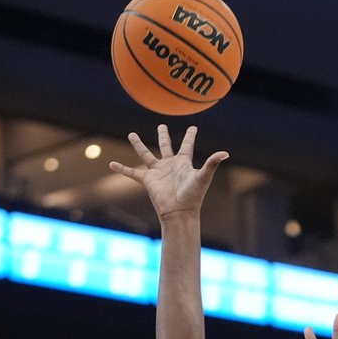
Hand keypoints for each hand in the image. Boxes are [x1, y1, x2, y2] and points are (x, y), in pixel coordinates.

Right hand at [109, 124, 228, 220]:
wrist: (179, 212)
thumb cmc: (193, 196)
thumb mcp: (203, 177)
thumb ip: (211, 164)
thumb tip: (225, 153)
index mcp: (184, 163)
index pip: (187, 145)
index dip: (190, 136)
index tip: (193, 127)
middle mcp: (170, 165)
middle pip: (166, 146)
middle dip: (163, 136)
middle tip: (161, 126)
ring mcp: (158, 172)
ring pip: (146, 154)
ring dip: (138, 145)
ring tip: (131, 134)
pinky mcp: (148, 180)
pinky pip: (132, 173)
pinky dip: (122, 169)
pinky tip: (112, 164)